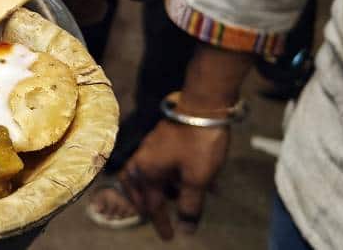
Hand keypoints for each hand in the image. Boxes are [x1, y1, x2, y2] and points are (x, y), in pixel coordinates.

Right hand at [119, 120, 229, 238]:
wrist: (204, 106)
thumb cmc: (198, 144)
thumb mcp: (197, 180)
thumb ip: (190, 206)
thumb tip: (185, 230)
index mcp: (145, 171)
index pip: (151, 204)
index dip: (161, 223)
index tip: (170, 238)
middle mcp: (143, 159)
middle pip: (138, 188)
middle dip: (149, 203)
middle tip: (158, 216)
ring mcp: (152, 147)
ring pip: (152, 175)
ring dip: (165, 189)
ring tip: (184, 197)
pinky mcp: (163, 139)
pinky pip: (163, 164)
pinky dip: (174, 176)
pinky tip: (195, 179)